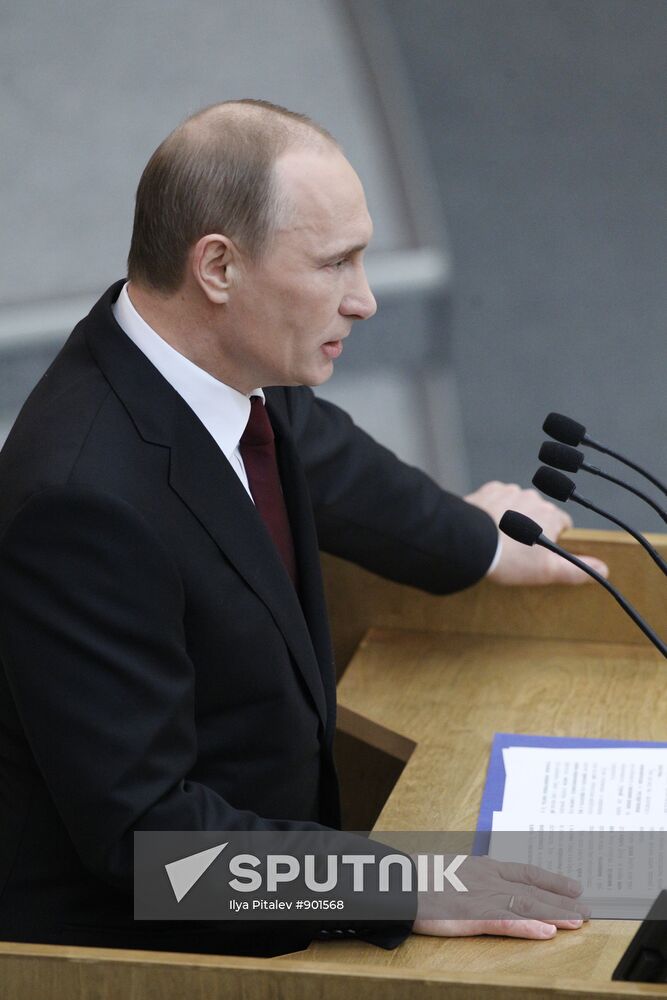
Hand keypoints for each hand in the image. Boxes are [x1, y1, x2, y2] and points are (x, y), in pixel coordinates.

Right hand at [412, 855, 589, 939]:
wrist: (400, 882)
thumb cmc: (422, 879)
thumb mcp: (455, 871)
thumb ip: (476, 877)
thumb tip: (493, 883)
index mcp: (484, 866)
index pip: (526, 871)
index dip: (552, 879)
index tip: (574, 886)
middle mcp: (488, 878)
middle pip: (533, 889)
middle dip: (562, 900)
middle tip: (587, 909)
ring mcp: (482, 896)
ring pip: (526, 905)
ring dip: (554, 913)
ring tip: (578, 921)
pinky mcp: (472, 914)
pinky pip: (506, 922)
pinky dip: (528, 927)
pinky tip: (546, 933)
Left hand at [464, 481, 608, 584]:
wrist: (470, 543)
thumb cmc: (511, 559)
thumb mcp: (546, 571)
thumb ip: (576, 569)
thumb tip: (604, 568)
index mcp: (552, 515)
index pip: (563, 523)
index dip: (553, 539)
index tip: (540, 553)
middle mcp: (534, 497)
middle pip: (539, 513)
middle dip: (532, 527)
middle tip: (517, 548)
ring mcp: (510, 491)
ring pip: (517, 505)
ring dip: (512, 517)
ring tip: (499, 538)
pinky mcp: (488, 490)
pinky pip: (497, 499)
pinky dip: (494, 509)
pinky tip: (486, 526)